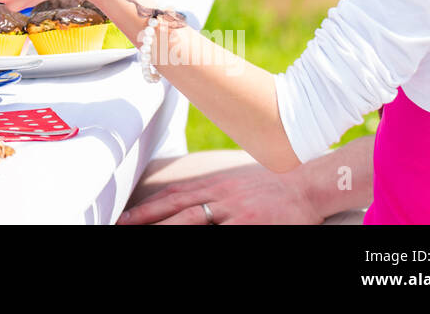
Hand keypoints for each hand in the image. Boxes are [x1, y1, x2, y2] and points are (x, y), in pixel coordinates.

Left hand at [117, 161, 321, 224]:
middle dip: (146, 219)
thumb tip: (184, 203)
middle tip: (122, 227)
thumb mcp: (233, 185)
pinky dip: (206, 239)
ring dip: (168, 229)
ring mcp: (235, 212)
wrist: (307, 186)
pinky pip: (223, 236)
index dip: (146, 207)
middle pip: (176, 209)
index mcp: (213, 185)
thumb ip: (208, 194)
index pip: (172, 196)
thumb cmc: (269, 188)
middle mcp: (219, 196)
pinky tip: (188, 244)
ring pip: (193, 222)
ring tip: (147, 237)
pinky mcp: (252, 225)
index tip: (125, 217)